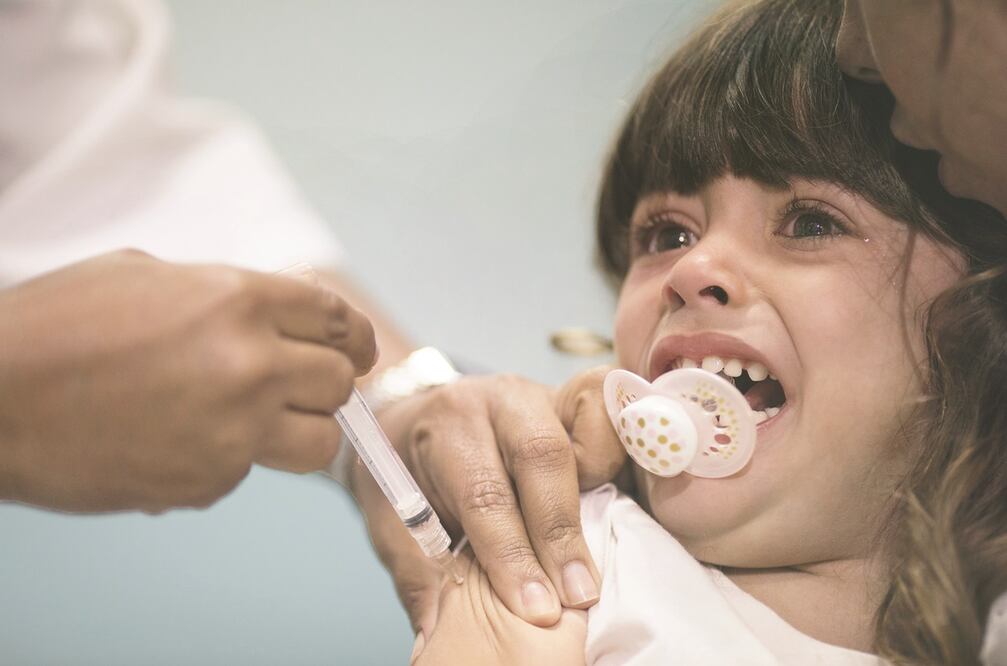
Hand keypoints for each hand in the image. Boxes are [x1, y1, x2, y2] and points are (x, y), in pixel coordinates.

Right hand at [0, 249, 376, 512]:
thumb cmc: (57, 326)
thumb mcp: (149, 275)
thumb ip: (226, 296)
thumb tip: (276, 319)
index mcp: (239, 300)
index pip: (335, 318)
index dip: (354, 335)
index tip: (359, 349)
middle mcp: (252, 365)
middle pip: (340, 383)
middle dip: (328, 383)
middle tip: (304, 385)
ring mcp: (235, 431)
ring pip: (318, 442)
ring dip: (299, 430)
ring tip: (254, 419)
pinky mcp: (209, 481)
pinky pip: (249, 471)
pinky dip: (228, 459)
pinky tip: (176, 438)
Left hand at [351, 368, 626, 644]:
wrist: (412, 420)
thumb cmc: (407, 474)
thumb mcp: (395, 521)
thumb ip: (423, 575)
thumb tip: (440, 638)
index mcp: (449, 425)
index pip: (484, 491)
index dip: (512, 554)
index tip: (535, 609)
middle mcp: (501, 400)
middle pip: (542, 457)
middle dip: (561, 534)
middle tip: (577, 597)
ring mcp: (546, 395)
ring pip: (588, 431)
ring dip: (601, 495)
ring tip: (601, 559)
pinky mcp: (577, 404)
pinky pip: (611, 422)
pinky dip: (620, 461)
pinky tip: (615, 511)